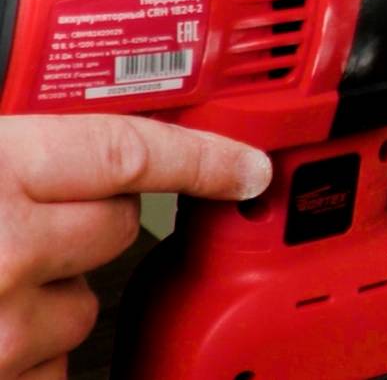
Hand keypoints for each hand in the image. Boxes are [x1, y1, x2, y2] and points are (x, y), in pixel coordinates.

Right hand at [0, 115, 270, 378]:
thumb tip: (78, 146)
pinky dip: (25, 355)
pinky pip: (51, 366)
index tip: (247, 167)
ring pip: (83, 306)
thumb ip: (21, 153)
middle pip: (118, 227)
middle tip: (20, 222)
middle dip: (91, 223)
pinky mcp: (4, 379)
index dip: (201, 159)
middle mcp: (11, 248)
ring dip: (52, 298)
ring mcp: (9, 325)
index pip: (133, 154)